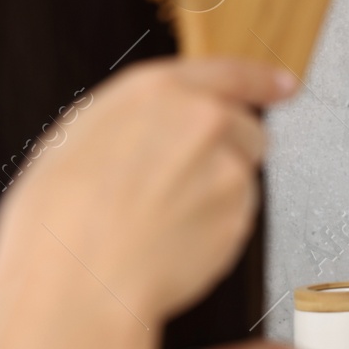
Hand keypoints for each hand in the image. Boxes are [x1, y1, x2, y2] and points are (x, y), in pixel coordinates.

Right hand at [0, 57, 296, 324]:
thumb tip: (165, 125)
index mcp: (159, 91)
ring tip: (162, 215)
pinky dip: (214, 227)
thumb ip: (145, 118)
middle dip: (224, 151)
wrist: (80, 275)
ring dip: (217, 191)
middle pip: (246, 129)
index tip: (282, 84)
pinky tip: (173, 238)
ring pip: (242, 175)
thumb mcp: (86, 134)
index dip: (262, 80)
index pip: (231, 73)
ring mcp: (230, 170)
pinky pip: (237, 216)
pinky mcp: (242, 215)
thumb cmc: (65, 211)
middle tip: (177, 181)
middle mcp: (205, 122)